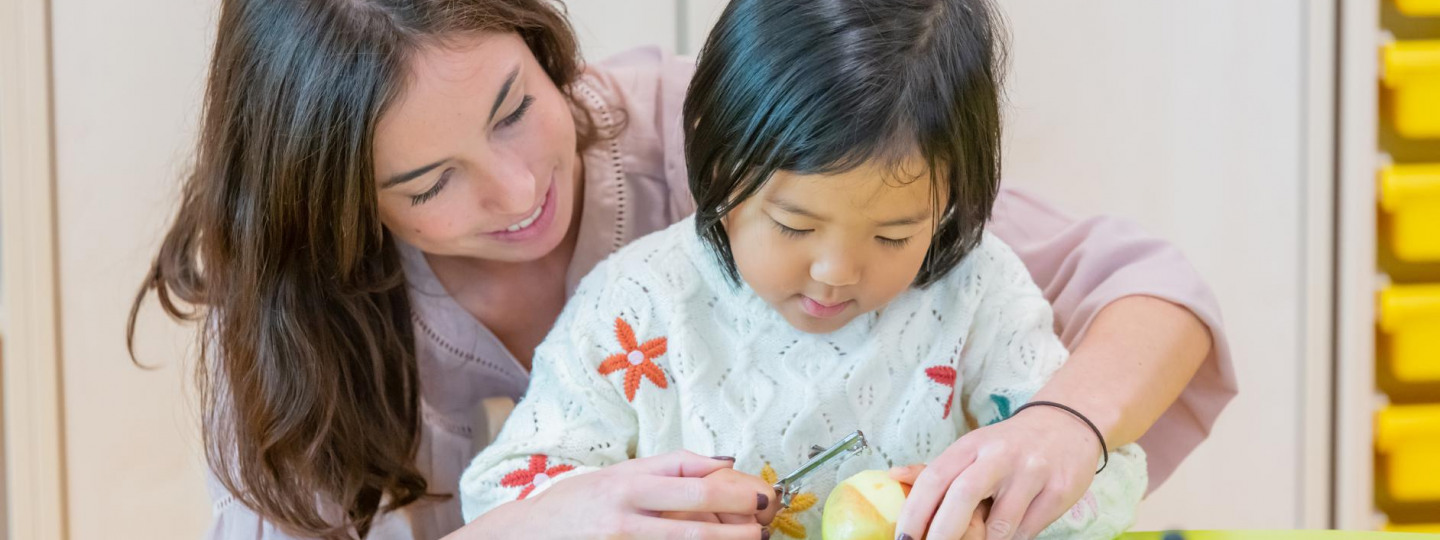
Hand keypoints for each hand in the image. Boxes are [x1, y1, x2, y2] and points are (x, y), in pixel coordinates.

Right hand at [452, 451, 772, 539]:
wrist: (522, 537)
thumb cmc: (573, 504)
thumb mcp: (616, 474)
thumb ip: (667, 466)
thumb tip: (721, 462)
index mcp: (629, 483)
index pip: (696, 483)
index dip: (737, 491)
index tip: (763, 494)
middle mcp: (626, 515)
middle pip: (698, 519)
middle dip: (741, 524)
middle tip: (767, 523)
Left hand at [894, 406, 1100, 539]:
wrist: (1067, 425)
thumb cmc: (1008, 446)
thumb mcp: (972, 449)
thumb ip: (936, 469)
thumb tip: (892, 477)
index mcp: (971, 445)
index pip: (935, 477)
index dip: (915, 510)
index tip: (903, 538)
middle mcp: (1000, 455)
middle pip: (963, 497)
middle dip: (943, 534)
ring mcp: (1032, 472)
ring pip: (1001, 525)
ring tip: (980, 539)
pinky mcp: (1060, 490)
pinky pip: (1028, 530)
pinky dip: (1013, 539)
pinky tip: (1009, 532)